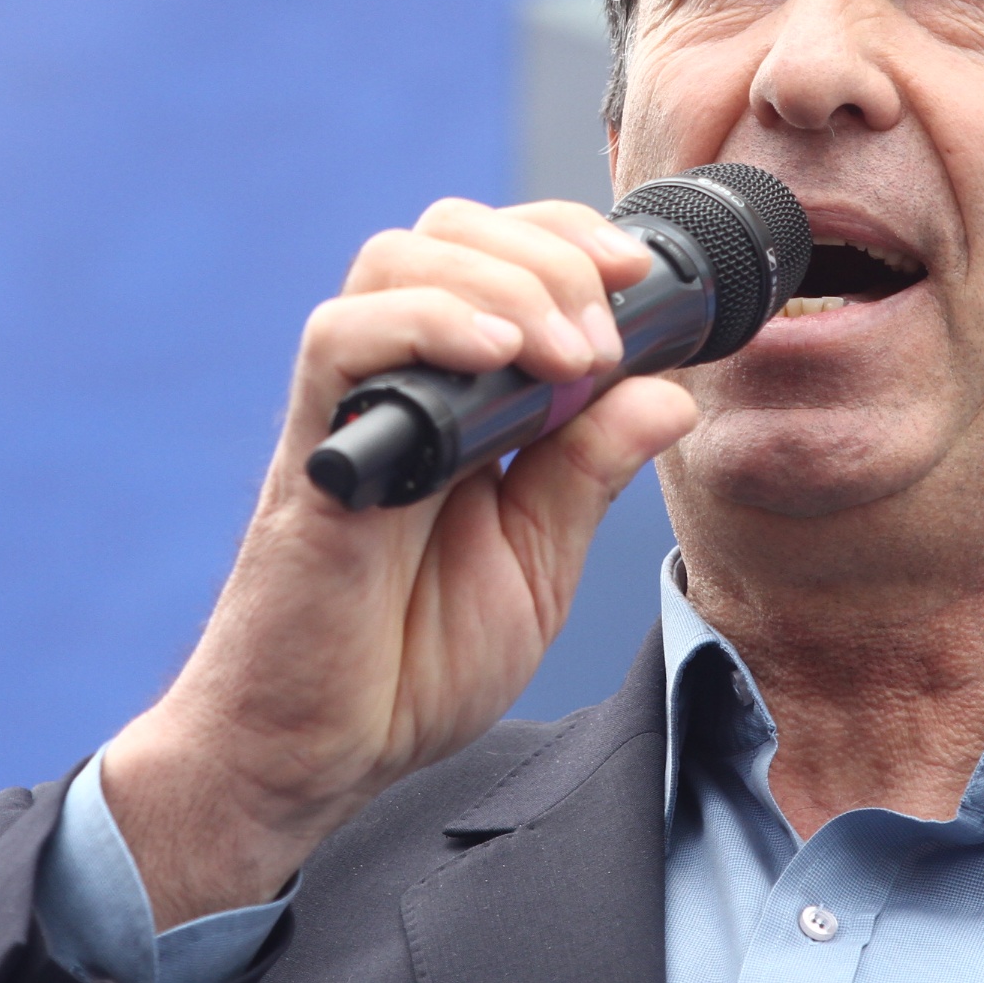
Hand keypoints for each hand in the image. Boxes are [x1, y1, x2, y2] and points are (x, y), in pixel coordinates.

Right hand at [97, 198, 700, 928]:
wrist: (317, 752)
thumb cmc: (410, 663)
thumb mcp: (538, 562)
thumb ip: (591, 471)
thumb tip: (669, 392)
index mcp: (459, 398)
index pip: (500, 256)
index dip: (569, 239)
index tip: (640, 274)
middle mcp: (399, 385)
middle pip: (449, 230)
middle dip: (547, 252)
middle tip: (601, 338)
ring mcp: (352, 411)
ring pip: (397, 259)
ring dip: (502, 283)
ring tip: (565, 357)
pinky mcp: (314, 452)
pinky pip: (341, 339)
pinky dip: (425, 323)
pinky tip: (495, 357)